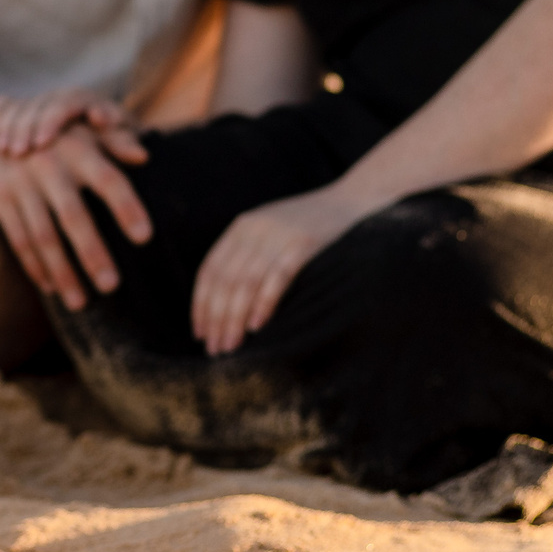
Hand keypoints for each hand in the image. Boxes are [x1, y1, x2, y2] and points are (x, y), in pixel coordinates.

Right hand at [0, 87, 132, 156]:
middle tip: (22, 152)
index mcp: (85, 100)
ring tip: (6, 151)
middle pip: (40, 105)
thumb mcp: (116, 141)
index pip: (68, 103)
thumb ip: (123, 145)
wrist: (89, 129)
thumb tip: (141, 155)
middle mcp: (59, 97)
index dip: (54, 121)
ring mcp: (38, 102)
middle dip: (29, 127)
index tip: (44, 142)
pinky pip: (3, 105)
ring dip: (12, 127)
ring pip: (20, 107)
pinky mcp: (19, 109)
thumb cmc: (107, 140)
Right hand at [0, 112, 151, 311]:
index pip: (108, 179)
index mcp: (78, 149)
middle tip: (111, 286)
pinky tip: (51, 288)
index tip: (145, 238)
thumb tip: (144, 156)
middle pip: (73, 215)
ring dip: (62, 272)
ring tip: (80, 303)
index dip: (126, 206)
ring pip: (43, 235)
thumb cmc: (53, 140)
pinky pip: (19, 239)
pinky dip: (35, 266)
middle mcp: (49, 165)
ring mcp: (21, 183)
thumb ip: (114, 143)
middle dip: (92, 253)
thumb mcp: (82, 133)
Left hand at [191, 185, 366, 355]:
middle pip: (225, 280)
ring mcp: (279, 235)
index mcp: (242, 227)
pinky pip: (277, 277)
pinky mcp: (304, 243)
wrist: (353, 201)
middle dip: (216, 318)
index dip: (201, 304)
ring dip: (234, 318)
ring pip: (246, 283)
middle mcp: (255, 229)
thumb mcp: (272, 233)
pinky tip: (256, 326)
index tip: (199, 334)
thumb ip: (249, 256)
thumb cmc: (311, 226)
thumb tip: (225, 305)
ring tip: (230, 346)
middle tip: (214, 350)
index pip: (210, 270)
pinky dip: (263, 303)